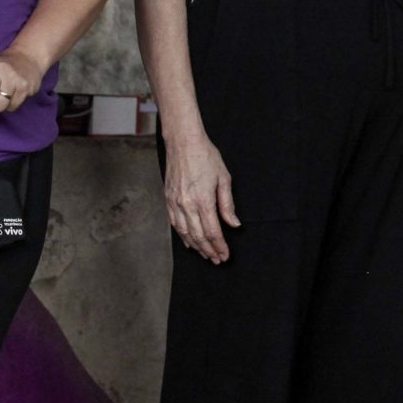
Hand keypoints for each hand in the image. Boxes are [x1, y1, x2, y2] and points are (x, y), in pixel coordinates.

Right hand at [165, 131, 239, 264]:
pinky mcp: (168, 200)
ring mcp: (175, 203)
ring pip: (185, 233)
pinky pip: (175, 224)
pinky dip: (183, 236)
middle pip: (198, 236)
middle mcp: (186, 205)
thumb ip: (227, 204)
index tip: (225, 255)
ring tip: (206, 255)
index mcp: (203, 200)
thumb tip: (234, 224)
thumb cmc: (206, 157)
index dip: (219, 246)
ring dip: (196, 246)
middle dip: (209, 250)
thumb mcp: (224, 178)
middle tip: (217, 260)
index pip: (212, 232)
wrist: (183, 143)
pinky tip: (189, 242)